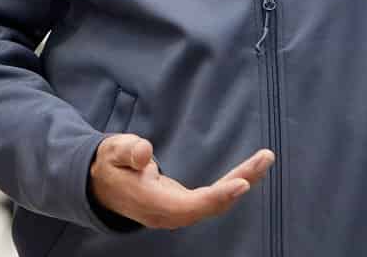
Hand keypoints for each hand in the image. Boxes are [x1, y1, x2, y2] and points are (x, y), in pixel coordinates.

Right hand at [89, 134, 273, 229]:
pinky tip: (248, 172)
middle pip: (212, 204)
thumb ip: (128, 151)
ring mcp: (179, 211)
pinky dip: (233, 184)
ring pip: (216, 202)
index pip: (192, 205)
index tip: (242, 183)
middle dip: (242, 181)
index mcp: (153, 204)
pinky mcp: (184, 204)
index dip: (218, 196)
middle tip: (265, 158)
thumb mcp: (112, 153)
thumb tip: (145, 151)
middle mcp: (170, 213)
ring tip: (264, 159)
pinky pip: (213, 198)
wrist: (101, 186)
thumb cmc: (109, 166)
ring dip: (242, 181)